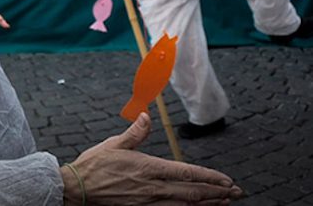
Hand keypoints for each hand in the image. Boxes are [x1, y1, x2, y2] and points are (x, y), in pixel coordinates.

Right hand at [63, 113, 241, 204]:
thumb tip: (147, 116)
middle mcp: (152, 187)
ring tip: (224, 202)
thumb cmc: (93, 165)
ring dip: (208, 203)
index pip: (187, 172)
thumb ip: (135, 132)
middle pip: (192, 192)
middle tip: (236, 193)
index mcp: (147, 167)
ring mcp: (148, 201)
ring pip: (186, 204)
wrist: (77, 188)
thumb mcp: (113, 144)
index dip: (210, 177)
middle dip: (217, 193)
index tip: (226, 180)